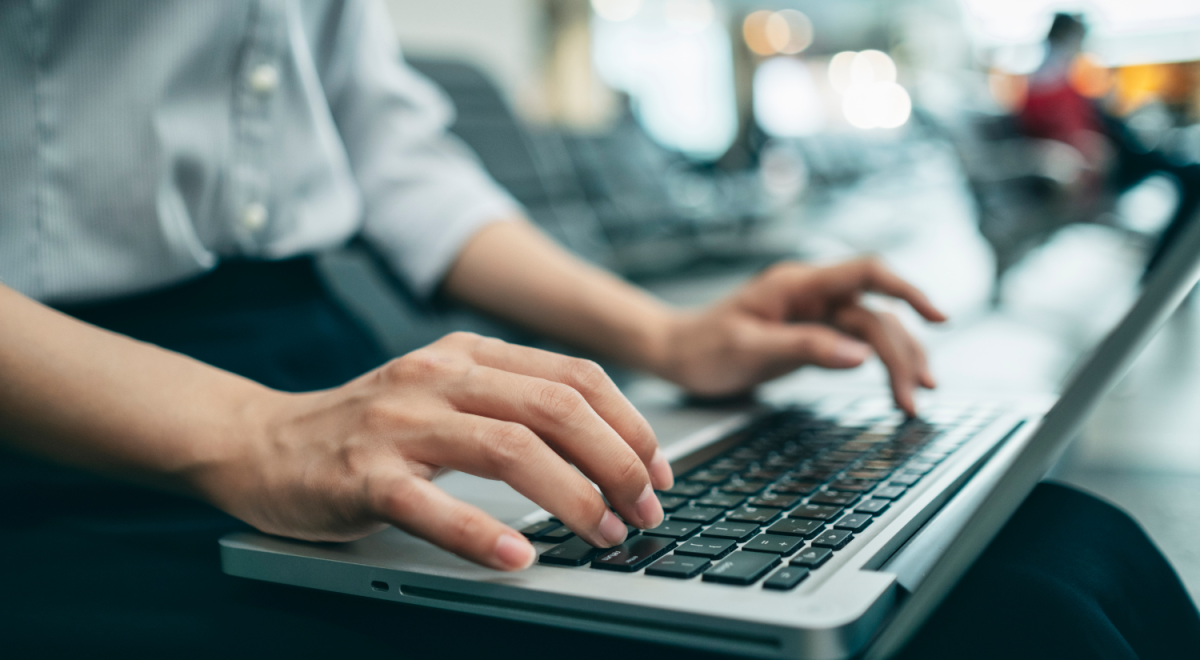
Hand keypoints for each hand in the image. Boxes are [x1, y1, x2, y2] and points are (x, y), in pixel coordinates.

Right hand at [196, 332, 672, 571]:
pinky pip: (434, 506)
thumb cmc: (366, 426)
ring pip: (510, 449)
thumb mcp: (443, 391)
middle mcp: (439, 378)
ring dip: (573, 497)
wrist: (261, 440)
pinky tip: (519, 559)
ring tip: (605, 535)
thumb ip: (511, 401)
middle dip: (618, 462)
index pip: (575, 376)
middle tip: (646, 510)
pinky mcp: (363, 476)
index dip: (630, 424)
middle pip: (556, 408)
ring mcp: (400, 425)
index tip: (659, 469)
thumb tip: (605, 444)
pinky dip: (482, 535)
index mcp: (468, 354)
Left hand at [655, 258, 946, 413]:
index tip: (938, 317)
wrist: (675, 352)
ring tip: (918, 398)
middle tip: (915, 398)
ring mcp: (815, 314)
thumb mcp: (748, 349)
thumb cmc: (702, 348)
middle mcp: (812, 294)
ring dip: (900, 360)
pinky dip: (881, 363)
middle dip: (902, 353)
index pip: (866, 273)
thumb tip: (860, 354)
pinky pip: (858, 344)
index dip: (907, 290)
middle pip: (876, 313)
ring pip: (874, 330)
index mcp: (797, 284)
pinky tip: (899, 384)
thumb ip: (803, 347)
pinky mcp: (814, 334)